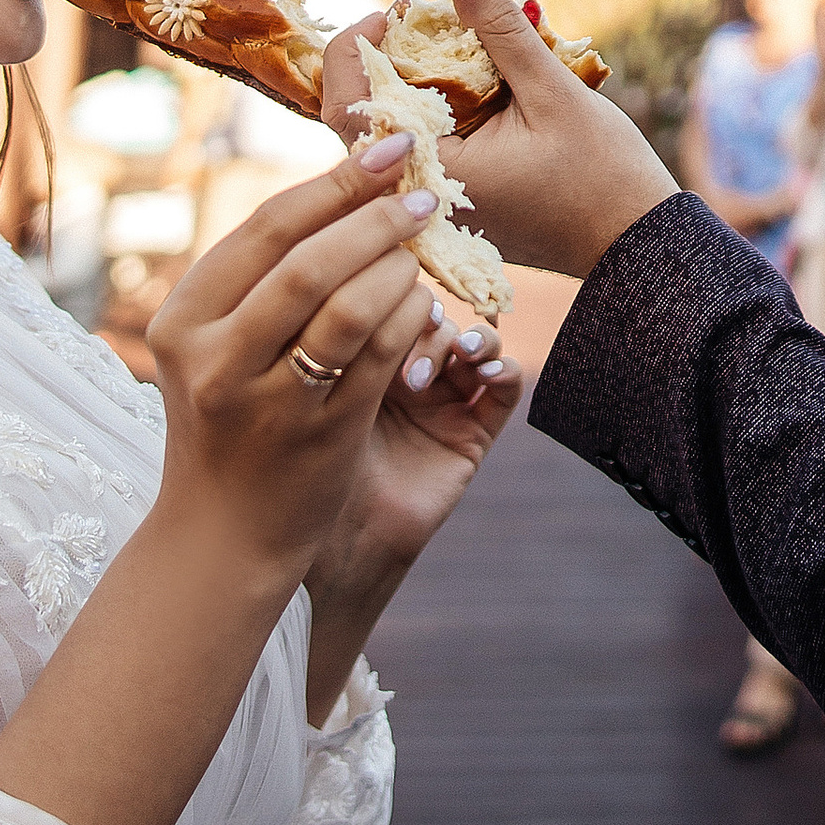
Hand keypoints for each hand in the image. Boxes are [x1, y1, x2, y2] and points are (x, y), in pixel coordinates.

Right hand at [145, 135, 441, 579]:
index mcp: (183, 319)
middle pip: (306, 260)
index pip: (264, 228)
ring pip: (348, 304)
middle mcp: (214, 358)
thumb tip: (340, 188)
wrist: (223, 535)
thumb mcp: (217, 346)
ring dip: (397, 264)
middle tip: (422, 192)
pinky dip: (411, 317)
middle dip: (374, 215)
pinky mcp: (320, 434)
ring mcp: (266, 400)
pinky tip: (426, 302)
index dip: (332, 182)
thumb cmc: (229, 422)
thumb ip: (258, 278)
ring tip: (423, 246)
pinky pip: (380, 355)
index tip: (386, 148)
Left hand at [322, 314, 519, 573]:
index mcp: (368, 357)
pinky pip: (505, 389)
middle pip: (440, 321)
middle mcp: (410, 372)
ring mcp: (446, 400)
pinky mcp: (476, 431)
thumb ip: (357, 347)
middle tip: (412, 365)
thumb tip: (371, 288)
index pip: (398, 305)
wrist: (345, 536)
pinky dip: (503, 369)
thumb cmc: (320, 467)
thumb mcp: (334, 394)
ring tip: (460, 355)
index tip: (391, 305)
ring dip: (472, 340)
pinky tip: (487, 372)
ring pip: (476, 345)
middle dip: (431, 330)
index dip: (402, 299)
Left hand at [323, 0, 676, 280]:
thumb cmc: (602, 174)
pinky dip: (429, 110)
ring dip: (406, 82)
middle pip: (361, 118)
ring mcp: (434, 207)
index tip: (395, 10)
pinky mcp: (454, 206)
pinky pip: (418, 149)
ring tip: (446, 43)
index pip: (346, 108)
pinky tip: (465, 82)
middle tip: (417, 19)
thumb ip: (501, 29)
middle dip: (382, 59)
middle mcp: (418, 198)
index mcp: (429, 175)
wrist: (637, 245)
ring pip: (389, 132)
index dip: (356, 48)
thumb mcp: (552, 91)